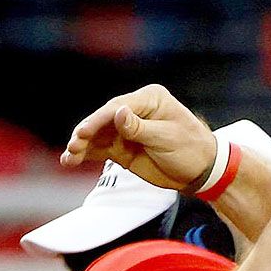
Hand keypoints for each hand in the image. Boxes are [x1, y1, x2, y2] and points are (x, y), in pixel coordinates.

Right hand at [59, 84, 215, 190]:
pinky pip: (99, 149)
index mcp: (149, 99)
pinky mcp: (122, 148)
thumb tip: (118, 113)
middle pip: (103, 120)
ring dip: (81, 145)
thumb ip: (141, 128)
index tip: (83, 132)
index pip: (118, 107)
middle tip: (74, 145)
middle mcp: (134, 111)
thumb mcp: (168, 138)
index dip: (98, 120)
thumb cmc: (191, 149)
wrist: (202, 171)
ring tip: (69, 157)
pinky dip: (86, 154)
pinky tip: (70, 160)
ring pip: (98, 135)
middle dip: (86, 133)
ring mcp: (126, 130)